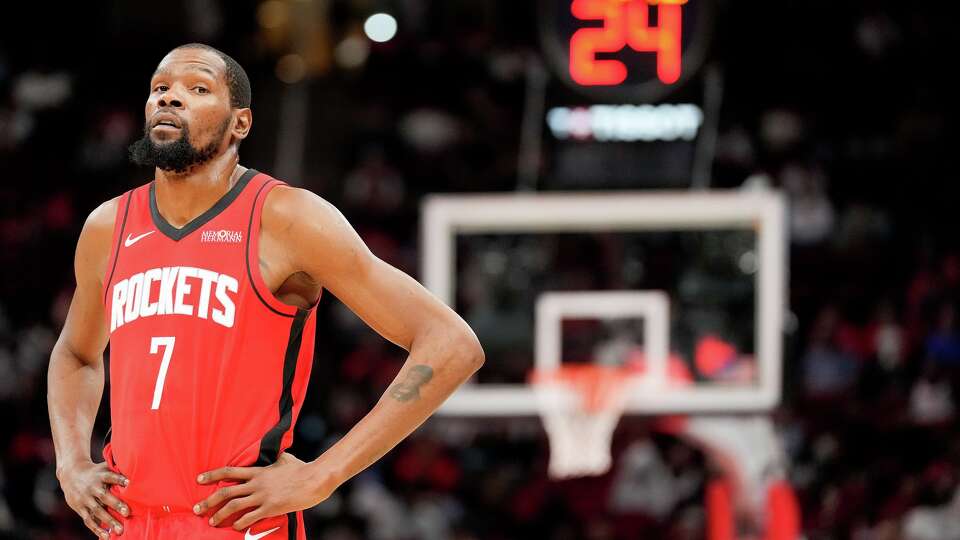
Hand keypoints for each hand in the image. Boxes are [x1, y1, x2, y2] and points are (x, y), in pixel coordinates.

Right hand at [57, 459, 129, 537]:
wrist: (70, 474)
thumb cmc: (96, 471)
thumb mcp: (104, 467)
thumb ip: (118, 468)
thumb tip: (138, 466)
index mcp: (100, 476)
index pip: (110, 477)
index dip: (119, 479)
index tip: (129, 483)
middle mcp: (92, 487)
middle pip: (104, 497)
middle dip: (116, 505)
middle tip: (127, 513)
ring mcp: (85, 499)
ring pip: (97, 511)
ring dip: (109, 521)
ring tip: (120, 530)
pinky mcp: (79, 508)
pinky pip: (88, 520)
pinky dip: (97, 529)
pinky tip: (106, 536)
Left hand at [193, 452, 335, 530]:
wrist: (315, 478)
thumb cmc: (303, 468)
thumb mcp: (286, 459)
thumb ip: (277, 460)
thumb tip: (278, 455)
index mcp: (258, 471)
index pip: (229, 472)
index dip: (212, 475)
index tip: (198, 479)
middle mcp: (257, 483)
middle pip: (226, 492)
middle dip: (209, 501)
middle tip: (197, 508)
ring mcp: (263, 496)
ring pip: (234, 506)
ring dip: (220, 516)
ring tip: (212, 522)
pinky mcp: (271, 507)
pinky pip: (250, 518)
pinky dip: (239, 524)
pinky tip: (235, 528)